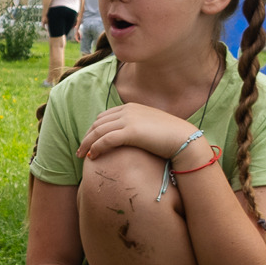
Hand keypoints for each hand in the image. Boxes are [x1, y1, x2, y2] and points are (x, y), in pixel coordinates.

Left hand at [77, 102, 197, 161]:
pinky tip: (92, 157)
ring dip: (87, 143)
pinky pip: (106, 140)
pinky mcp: (130, 132)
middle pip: (98, 123)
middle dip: (87, 136)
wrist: (184, 139)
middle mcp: (128, 110)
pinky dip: (96, 148)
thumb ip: (138, 128)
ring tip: (82, 155)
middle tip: (81, 150)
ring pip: (99, 131)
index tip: (89, 141)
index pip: (105, 116)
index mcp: (132, 107)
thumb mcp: (151, 128)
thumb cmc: (171, 137)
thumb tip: (132, 138)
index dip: (94, 129)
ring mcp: (128, 120)